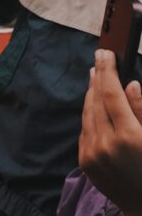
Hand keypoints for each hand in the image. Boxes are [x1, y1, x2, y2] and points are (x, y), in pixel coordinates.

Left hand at [79, 49, 141, 215]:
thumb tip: (130, 84)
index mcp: (128, 136)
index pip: (111, 93)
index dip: (107, 70)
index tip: (105, 53)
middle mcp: (104, 144)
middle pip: (95, 100)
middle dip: (98, 78)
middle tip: (100, 59)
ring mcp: (91, 154)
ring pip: (87, 113)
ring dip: (91, 93)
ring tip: (96, 76)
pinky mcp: (85, 162)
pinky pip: (85, 129)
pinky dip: (89, 113)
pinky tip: (94, 103)